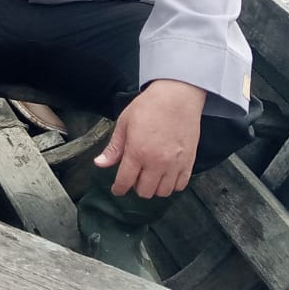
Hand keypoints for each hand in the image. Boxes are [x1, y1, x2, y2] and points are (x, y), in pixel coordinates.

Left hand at [94, 79, 206, 197]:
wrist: (177, 97)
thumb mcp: (124, 123)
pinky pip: (180, 185)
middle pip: (144, 191)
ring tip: (150, 176)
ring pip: (163, 192)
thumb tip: (99, 164)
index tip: (117, 190)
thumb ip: (113, 148)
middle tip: (135, 177)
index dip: (119, 189)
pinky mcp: (189, 162)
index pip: (125, 182)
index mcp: (137, 152)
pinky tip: (166, 175)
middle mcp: (156, 162)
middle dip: (136, 187)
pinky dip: (172, 185)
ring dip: (154, 188)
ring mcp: (174, 164)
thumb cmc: (148, 107)